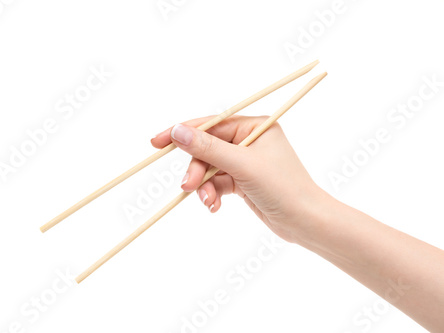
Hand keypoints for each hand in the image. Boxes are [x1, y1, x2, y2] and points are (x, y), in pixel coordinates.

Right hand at [151, 115, 324, 242]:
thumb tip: (178, 131)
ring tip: (206, 201)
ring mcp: (246, 162)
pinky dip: (212, 194)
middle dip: (197, 169)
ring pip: (211, 169)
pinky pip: (218, 184)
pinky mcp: (243, 182)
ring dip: (204, 185)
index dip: (183, 132)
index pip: (211, 124)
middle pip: (207, 149)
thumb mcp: (242, 165)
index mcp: (254, 126)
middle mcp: (249, 141)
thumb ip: (208, 148)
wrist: (305, 222)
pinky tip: (213, 206)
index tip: (157, 142)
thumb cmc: (283, 187)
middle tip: (187, 186)